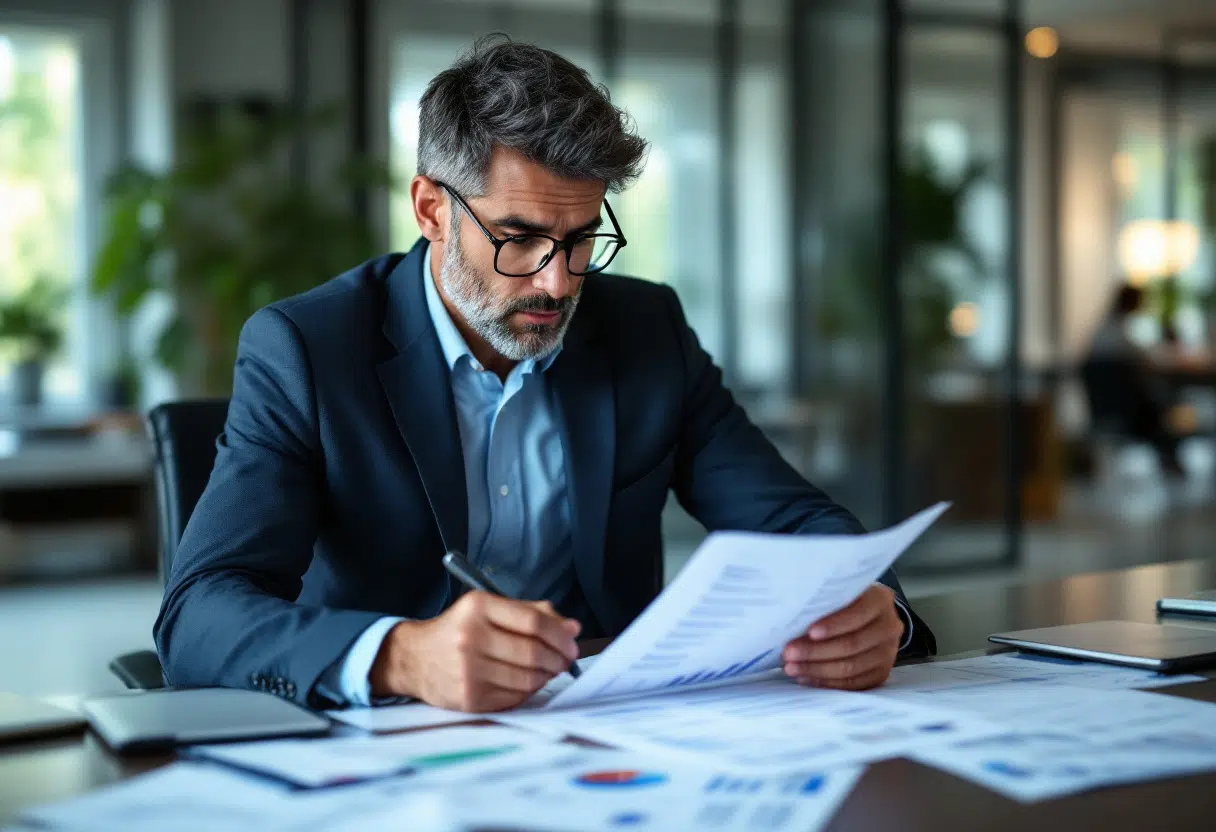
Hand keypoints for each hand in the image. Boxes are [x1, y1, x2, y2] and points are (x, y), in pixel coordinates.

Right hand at [369, 592, 580, 711]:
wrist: (415, 658)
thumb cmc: (459, 630)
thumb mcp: (488, 608)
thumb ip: (532, 613)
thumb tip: (572, 628)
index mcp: (478, 608)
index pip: (533, 622)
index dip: (560, 635)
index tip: (572, 642)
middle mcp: (471, 638)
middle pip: (533, 653)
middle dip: (559, 658)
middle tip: (565, 659)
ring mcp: (469, 671)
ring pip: (528, 679)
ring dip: (546, 676)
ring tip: (548, 670)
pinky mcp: (470, 699)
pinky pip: (515, 697)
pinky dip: (528, 690)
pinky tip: (526, 682)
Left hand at [781, 584, 903, 690]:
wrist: (869, 617)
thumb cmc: (845, 602)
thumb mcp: (838, 592)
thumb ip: (824, 601)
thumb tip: (792, 618)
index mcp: (880, 600)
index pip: (857, 614)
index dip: (833, 625)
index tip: (809, 632)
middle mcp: (889, 626)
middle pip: (852, 644)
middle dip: (816, 651)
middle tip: (789, 653)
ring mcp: (888, 652)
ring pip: (852, 667)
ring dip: (817, 670)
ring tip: (792, 668)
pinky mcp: (881, 673)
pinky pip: (854, 684)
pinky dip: (828, 683)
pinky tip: (807, 678)